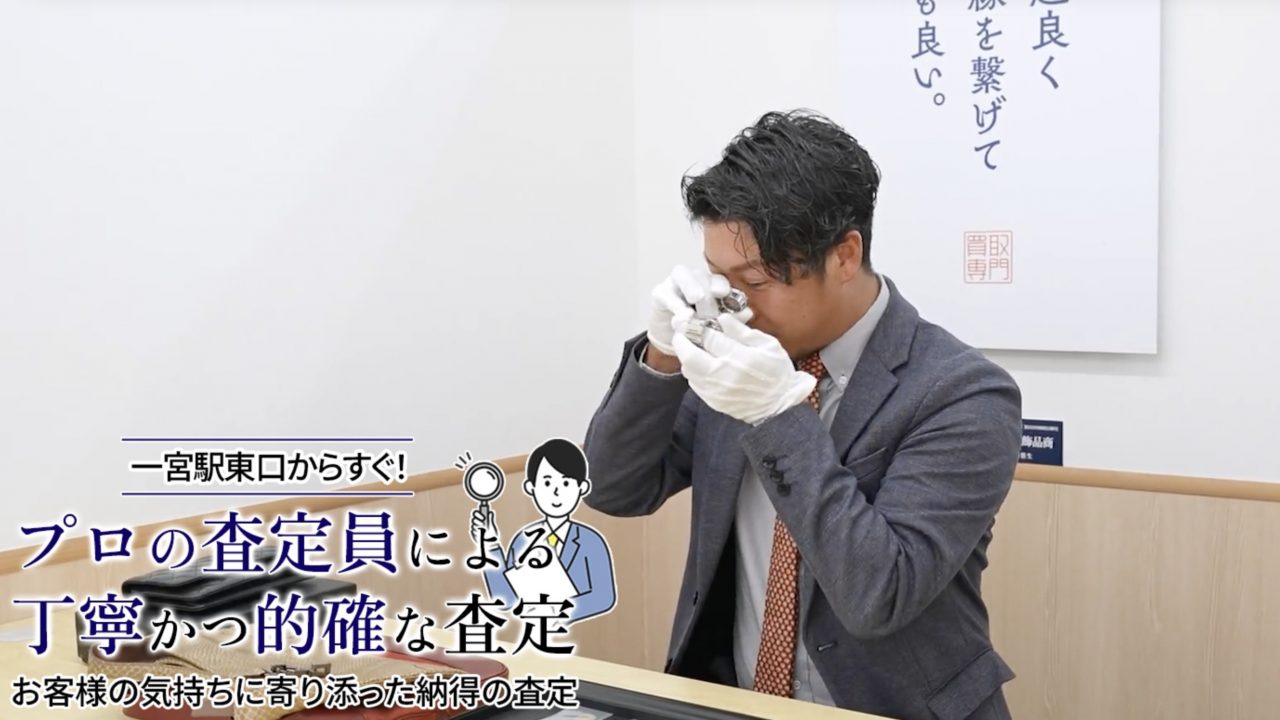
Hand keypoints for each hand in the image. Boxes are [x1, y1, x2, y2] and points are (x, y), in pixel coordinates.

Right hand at [470, 507, 497, 545]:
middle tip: (483, 524)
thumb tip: (491, 511)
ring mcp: (474, 528)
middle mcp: (477, 523)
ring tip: (483, 529)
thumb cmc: (493, 534)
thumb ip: (491, 519)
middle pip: (473, 518)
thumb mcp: (492, 526)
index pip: (476, 513)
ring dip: (477, 526)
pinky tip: (480, 533)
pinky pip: (472, 531)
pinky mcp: (473, 534)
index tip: (484, 517)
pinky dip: (476, 531)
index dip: (479, 513)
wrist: (491, 544)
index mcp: (481, 519)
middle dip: (478, 520)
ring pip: (472, 524)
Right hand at [647, 265, 749, 357]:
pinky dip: (675, 304)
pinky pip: (667, 294)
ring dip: (691, 288)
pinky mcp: (659, 293)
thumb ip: (731, 319)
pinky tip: (681, 315)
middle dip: (707, 295)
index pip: (719, 280)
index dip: (722, 286)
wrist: (672, 341)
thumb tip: (748, 313)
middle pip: (702, 276)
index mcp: (712, 285)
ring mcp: (675, 283)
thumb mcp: (716, 327)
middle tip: (709, 313)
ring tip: (696, 301)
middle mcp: (695, 279)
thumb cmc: (698, 330)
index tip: (723, 295)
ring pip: (683, 275)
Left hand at [670, 313, 815, 425]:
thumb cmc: (777, 370)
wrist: (781, 403)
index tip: (693, 320)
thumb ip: (742, 331)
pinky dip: (694, 371)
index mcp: (739, 357)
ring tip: (692, 347)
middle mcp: (724, 375)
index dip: (697, 326)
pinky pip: (695, 384)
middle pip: (690, 356)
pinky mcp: (714, 402)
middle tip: (682, 332)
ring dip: (686, 356)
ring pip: (688, 371)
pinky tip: (702, 365)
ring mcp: (717, 391)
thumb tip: (721, 319)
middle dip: (682, 341)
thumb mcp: (767, 344)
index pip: (708, 337)